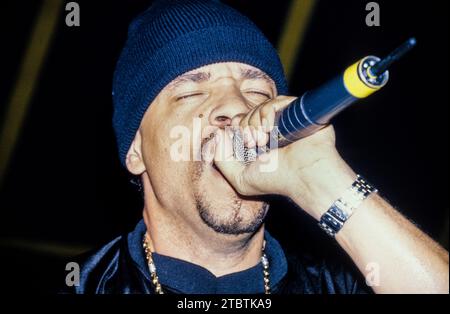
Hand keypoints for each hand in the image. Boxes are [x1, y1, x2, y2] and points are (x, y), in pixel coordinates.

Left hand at [213, 95, 356, 219]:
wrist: (304, 175)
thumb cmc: (276, 180)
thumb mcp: (240, 179)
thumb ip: (221, 160)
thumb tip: (217, 134)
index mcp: (259, 143)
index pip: (239, 125)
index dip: (234, 129)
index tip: (238, 140)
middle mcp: (271, 131)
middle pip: (246, 116)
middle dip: (244, 129)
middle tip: (252, 145)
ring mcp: (284, 120)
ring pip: (258, 108)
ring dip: (254, 124)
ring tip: (263, 141)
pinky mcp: (296, 111)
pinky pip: (273, 103)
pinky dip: (267, 114)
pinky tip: (271, 130)